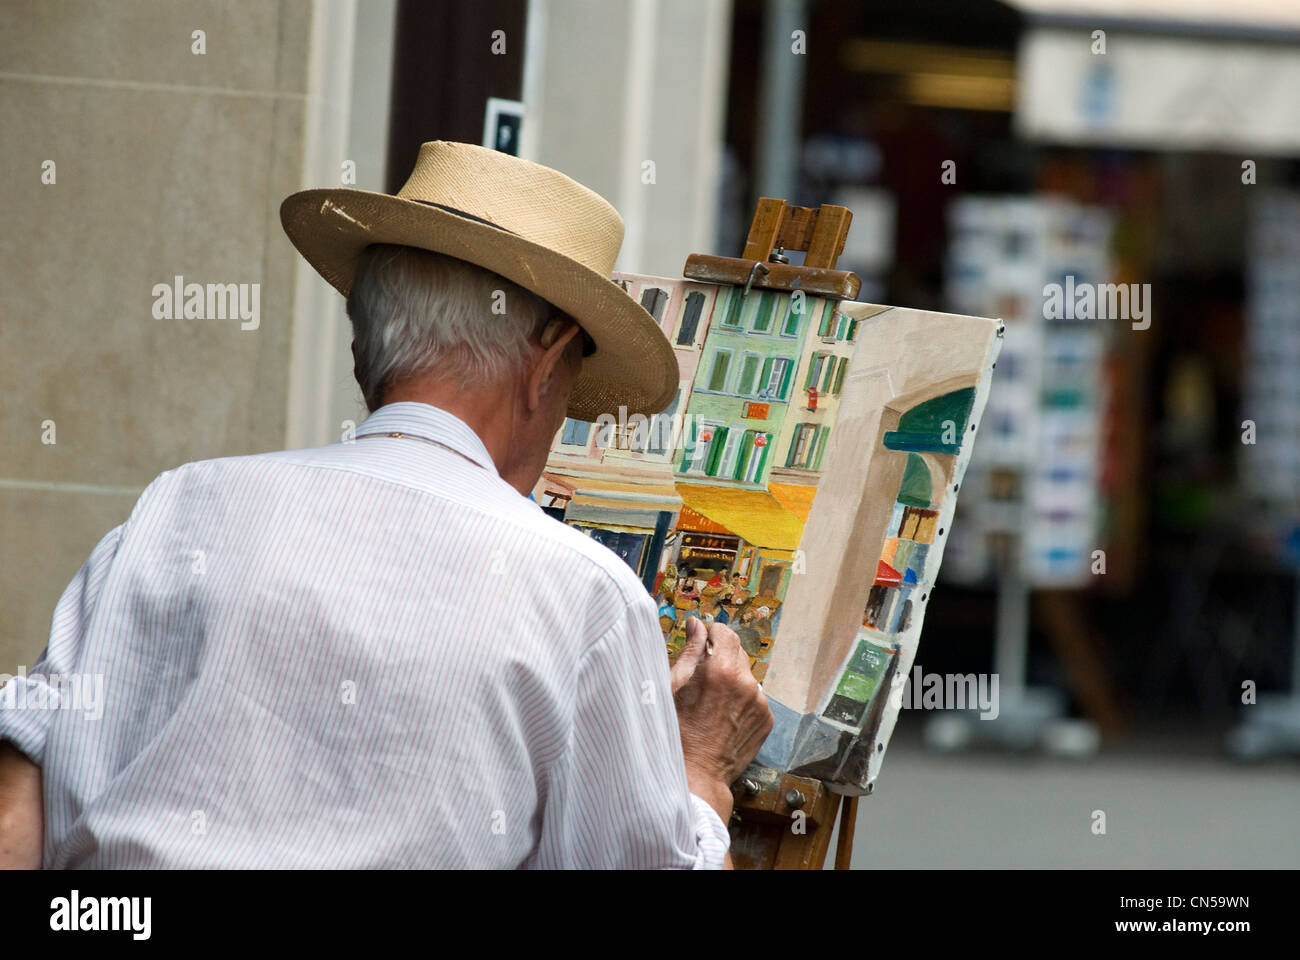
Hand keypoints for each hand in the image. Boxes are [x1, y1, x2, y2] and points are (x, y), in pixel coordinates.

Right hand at [670, 616, 772, 823]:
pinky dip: (741, 700)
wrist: (696, 774)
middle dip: (720, 658)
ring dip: (732, 680)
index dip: (712, 633)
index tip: (704, 641)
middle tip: (702, 677)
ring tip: (712, 702)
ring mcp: (760, 702)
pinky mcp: (766, 719)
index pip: (725, 633)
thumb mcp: (673, 685)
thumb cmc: (677, 731)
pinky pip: (754, 697)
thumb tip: (696, 625)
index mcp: (721, 670)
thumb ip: (690, 650)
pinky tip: (723, 715)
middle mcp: (746, 683)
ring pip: (746, 676)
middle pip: (737, 652)